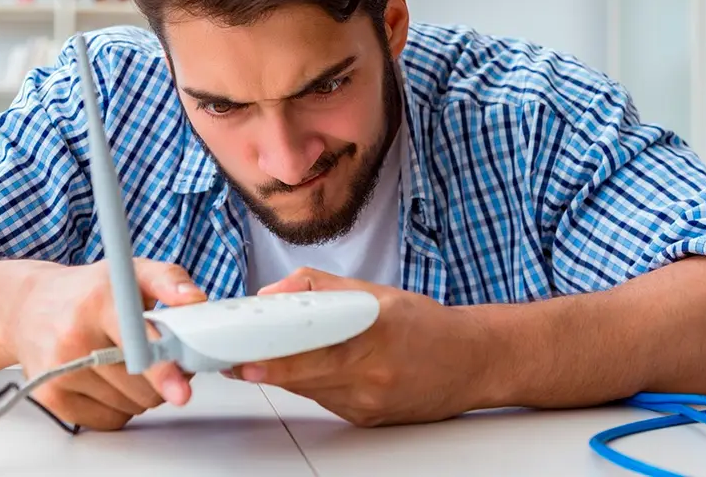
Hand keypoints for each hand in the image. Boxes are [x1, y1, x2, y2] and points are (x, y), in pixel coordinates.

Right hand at [10, 258, 206, 430]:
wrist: (28, 307)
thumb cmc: (87, 292)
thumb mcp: (130, 271)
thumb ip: (169, 280)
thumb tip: (194, 300)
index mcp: (98, 302)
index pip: (135, 342)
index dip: (162, 368)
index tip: (180, 390)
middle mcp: (74, 338)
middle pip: (142, 385)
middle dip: (161, 377)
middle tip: (153, 353)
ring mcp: (60, 371)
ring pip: (130, 405)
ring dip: (140, 392)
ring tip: (124, 361)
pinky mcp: (51, 398)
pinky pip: (109, 420)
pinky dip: (118, 406)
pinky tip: (106, 379)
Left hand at [228, 268, 489, 426]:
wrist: (473, 363)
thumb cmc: (427, 325)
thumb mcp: (377, 291)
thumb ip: (322, 287)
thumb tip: (276, 292)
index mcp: (375, 335)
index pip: (315, 350)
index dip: (276, 356)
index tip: (245, 356)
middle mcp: (372, 375)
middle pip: (304, 376)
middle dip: (265, 367)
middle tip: (231, 359)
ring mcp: (369, 402)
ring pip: (309, 389)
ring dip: (283, 374)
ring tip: (256, 356)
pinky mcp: (366, 419)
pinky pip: (324, 400)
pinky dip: (309, 383)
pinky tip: (305, 367)